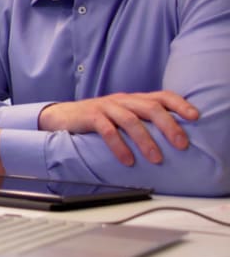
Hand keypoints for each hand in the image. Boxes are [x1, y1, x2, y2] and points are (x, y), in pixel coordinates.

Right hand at [37, 92, 197, 165]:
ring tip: (156, 159)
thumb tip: (172, 137)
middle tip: (181, 144)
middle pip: (150, 107)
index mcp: (134, 99)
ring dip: (146, 140)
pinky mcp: (90, 116)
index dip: (180, 104)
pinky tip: (127, 160)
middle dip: (168, 126)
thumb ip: (143, 121)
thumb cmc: (98, 119)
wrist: (61, 116)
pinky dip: (119, 146)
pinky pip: (107, 130)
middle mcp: (123, 100)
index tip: (195, 117)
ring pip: (130, 120)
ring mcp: (106, 107)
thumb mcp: (123, 116)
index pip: (162, 96)